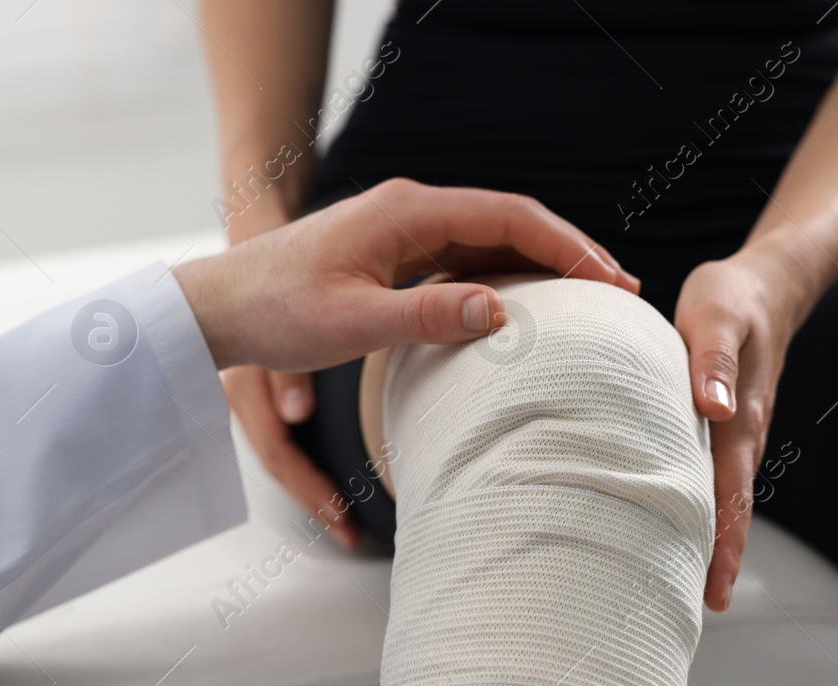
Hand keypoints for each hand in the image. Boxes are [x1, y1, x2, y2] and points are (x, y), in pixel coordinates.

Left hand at [177, 180, 636, 545]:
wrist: (219, 307)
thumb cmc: (274, 311)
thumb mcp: (351, 323)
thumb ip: (427, 317)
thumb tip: (501, 314)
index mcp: (406, 212)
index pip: (509, 217)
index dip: (567, 247)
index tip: (611, 280)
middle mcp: (409, 210)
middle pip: (508, 222)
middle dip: (566, 253)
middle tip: (618, 291)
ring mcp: (401, 229)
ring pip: (487, 239)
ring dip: (536, 266)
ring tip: (585, 301)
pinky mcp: (391, 252)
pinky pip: (461, 257)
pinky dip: (500, 277)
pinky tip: (522, 307)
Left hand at [675, 242, 808, 610]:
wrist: (767, 283)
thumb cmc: (734, 297)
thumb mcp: (718, 315)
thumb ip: (712, 361)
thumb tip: (714, 408)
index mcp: (741, 421)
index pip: (730, 497)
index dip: (724, 547)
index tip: (713, 593)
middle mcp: (740, 438)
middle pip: (727, 514)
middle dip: (713, 564)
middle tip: (687, 616)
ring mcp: (733, 436)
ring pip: (718, 501)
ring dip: (703, 543)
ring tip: (674, 589)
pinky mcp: (720, 427)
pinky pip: (708, 479)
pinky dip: (695, 510)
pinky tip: (670, 529)